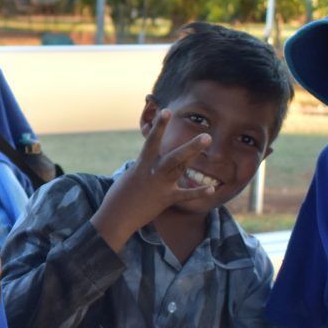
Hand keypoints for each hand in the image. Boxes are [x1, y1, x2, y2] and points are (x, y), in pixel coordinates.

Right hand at [92, 109, 211, 248]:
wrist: (115, 217)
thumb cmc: (120, 195)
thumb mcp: (131, 175)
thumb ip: (145, 164)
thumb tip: (151, 157)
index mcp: (142, 164)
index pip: (151, 142)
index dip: (159, 126)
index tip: (167, 111)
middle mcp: (152, 172)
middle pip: (174, 156)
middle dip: (190, 146)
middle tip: (207, 136)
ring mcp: (160, 186)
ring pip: (180, 169)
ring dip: (194, 157)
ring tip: (207, 145)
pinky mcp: (165, 200)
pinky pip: (184, 195)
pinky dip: (198, 192)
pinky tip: (212, 188)